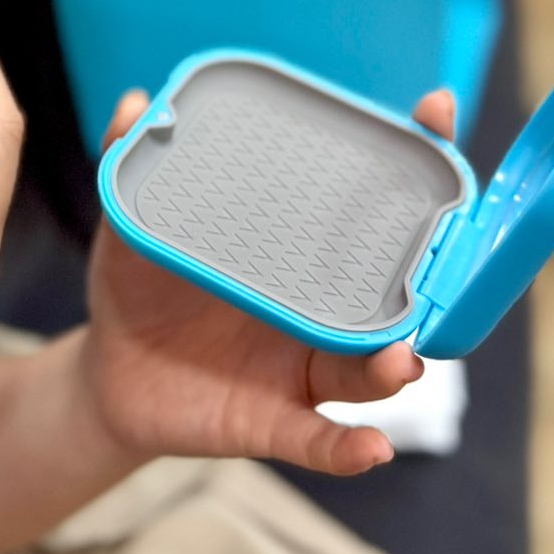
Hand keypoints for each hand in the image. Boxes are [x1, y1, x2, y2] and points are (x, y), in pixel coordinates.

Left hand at [78, 86, 456, 475]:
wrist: (108, 375)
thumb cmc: (140, 289)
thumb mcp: (132, 226)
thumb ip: (133, 162)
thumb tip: (137, 103)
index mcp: (300, 248)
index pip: (369, 201)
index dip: (413, 158)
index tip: (437, 111)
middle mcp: (320, 305)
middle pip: (393, 286)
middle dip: (429, 269)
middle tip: (444, 248)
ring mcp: (303, 365)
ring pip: (365, 368)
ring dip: (392, 367)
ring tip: (403, 360)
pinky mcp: (275, 421)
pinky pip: (321, 441)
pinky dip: (349, 450)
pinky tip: (371, 449)